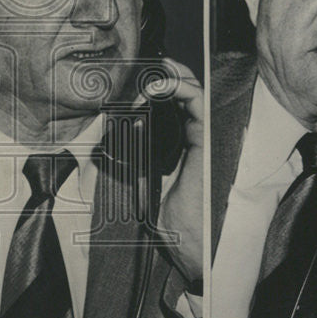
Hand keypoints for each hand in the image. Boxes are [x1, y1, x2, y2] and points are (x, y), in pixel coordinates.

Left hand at [145, 57, 204, 282]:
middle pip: (190, 96)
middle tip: (151, 65)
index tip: (141, 83)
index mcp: (186, 151)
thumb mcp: (148, 192)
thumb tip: (107, 153)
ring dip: (173, 76)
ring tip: (153, 70)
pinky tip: (157, 85)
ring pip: (196, 93)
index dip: (164, 90)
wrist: (197, 252)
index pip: (180, 110)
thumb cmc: (179, 230)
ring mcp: (206, 140)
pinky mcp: (209, 140)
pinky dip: (179, 87)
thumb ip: (135, 170)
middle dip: (171, 75)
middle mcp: (199, 142)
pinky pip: (199, 103)